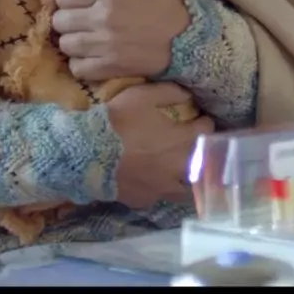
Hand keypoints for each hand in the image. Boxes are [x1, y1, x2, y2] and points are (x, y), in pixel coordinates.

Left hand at [54, 0, 190, 86]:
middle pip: (61, 20)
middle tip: (79, 21)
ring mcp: (103, 44)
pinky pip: (77, 68)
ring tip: (84, 40)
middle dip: (67, 20)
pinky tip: (91, 58)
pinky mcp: (110, 67)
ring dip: (73, 42)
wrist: (191, 38)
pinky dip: (81, 64)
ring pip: (66, 44)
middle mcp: (101, 17)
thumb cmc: (170, 4)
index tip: (76, 1)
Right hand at [107, 82, 215, 207]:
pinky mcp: (145, 200)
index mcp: (181, 140)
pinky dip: (160, 190)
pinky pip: (159, 196)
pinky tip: (155, 183)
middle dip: (203, 154)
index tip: (202, 119)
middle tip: (197, 147)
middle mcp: (178, 167)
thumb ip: (169, 93)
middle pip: (203, 164)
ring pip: (186, 188)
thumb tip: (188, 95)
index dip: (205, 123)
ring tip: (183, 171)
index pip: (206, 130)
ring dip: (188, 178)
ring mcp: (162, 187)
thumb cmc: (117, 121)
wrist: (87, 152)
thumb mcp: (142, 96)